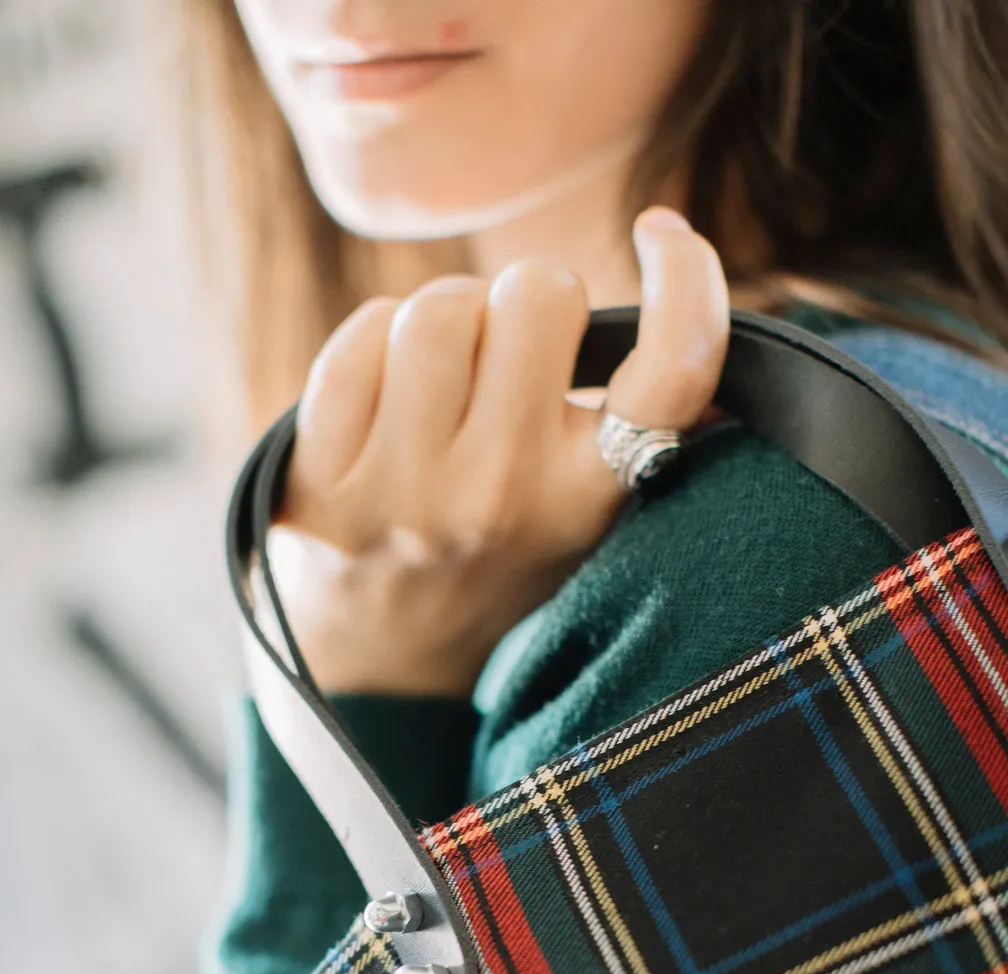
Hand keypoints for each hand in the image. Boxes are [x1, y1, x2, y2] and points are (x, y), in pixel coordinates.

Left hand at [264, 207, 729, 696]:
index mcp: (588, 504)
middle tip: (509, 360)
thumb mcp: (588, 518)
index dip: (690, 279)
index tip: (663, 235)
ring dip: (446, 322)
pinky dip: (375, 347)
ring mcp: (403, 494)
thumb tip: (718, 315)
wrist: (382, 671)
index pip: (676, 368)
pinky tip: (384, 400)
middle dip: (528, 303)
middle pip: (538, 293)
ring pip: (441, 307)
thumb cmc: (497, 560)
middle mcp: (501, 499)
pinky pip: (361, 338)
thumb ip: (643, 435)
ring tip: (444, 386)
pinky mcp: (321, 484)